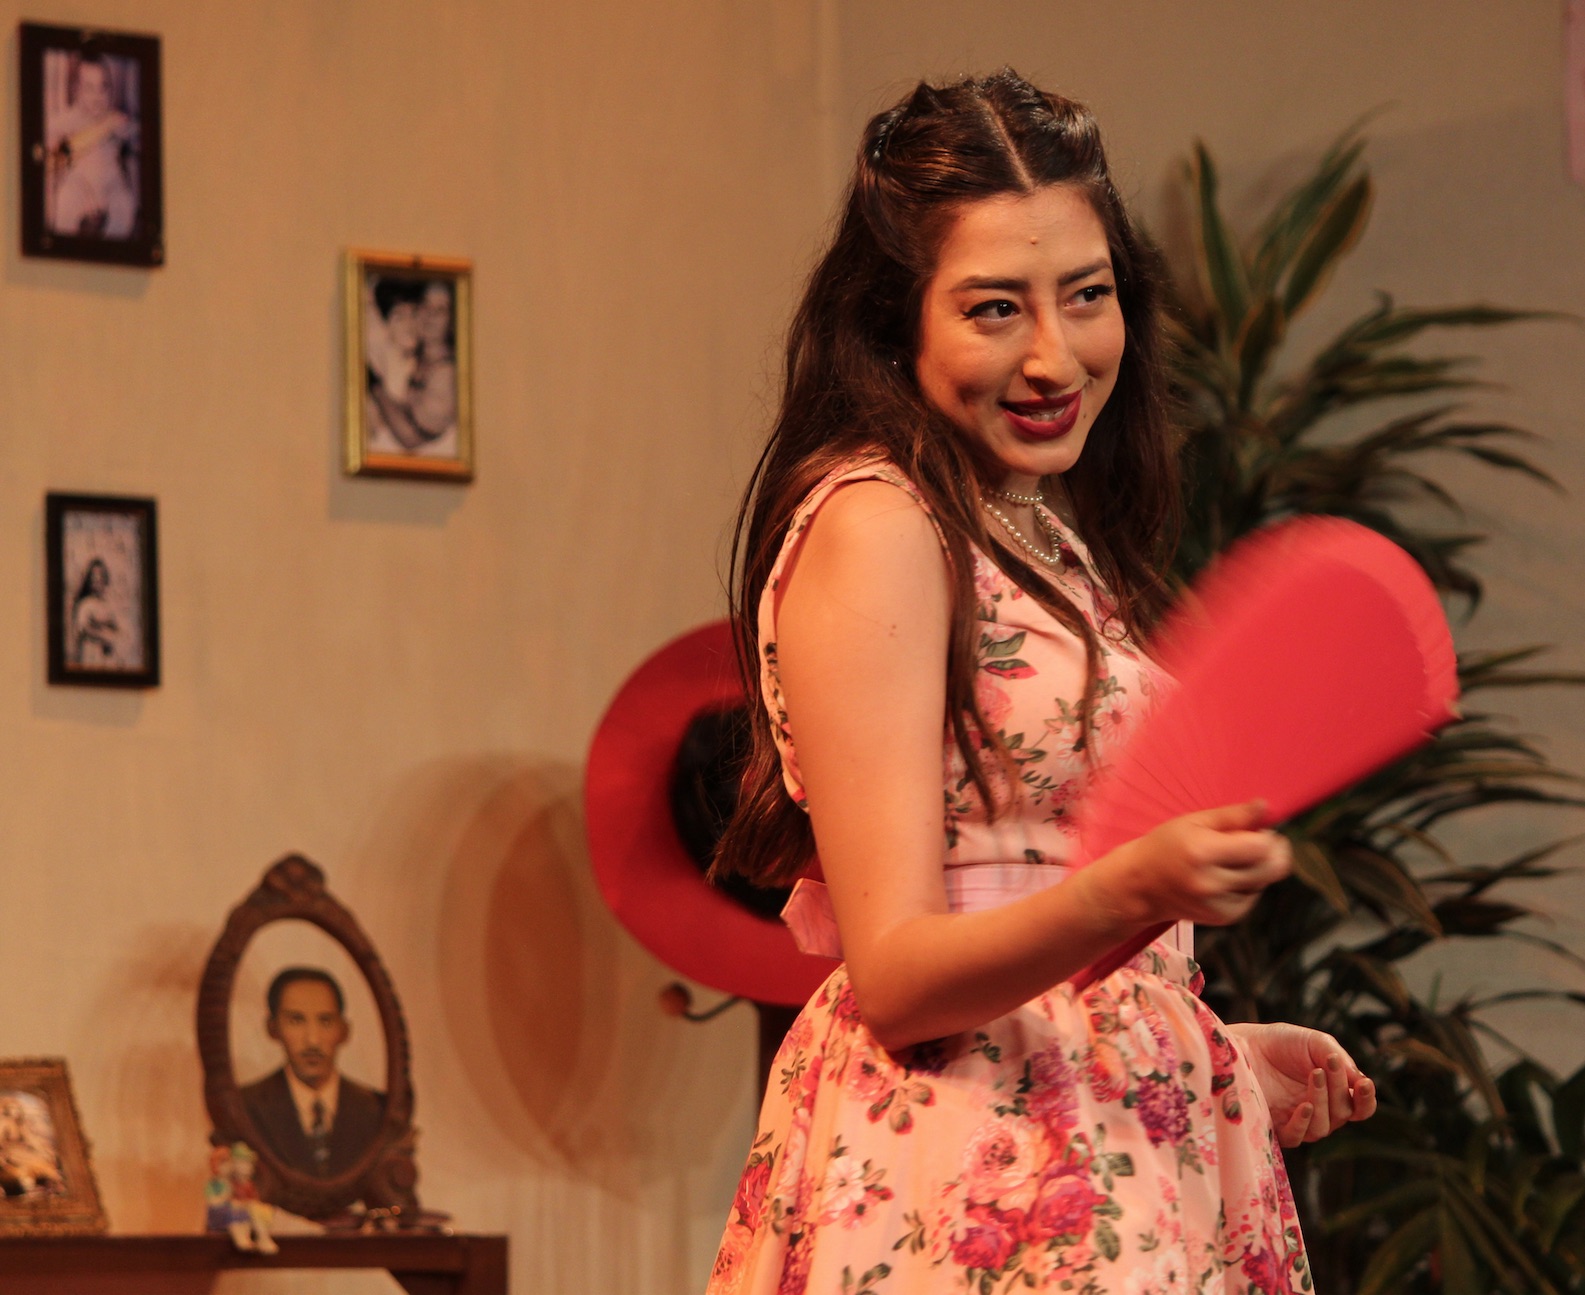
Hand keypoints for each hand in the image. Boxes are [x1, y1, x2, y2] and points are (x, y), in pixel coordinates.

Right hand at [1100, 800, 1292, 929]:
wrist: (1140, 885)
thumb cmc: (1165, 845)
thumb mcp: (1193, 821)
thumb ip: (1232, 815)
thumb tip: (1265, 807)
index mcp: (1202, 852)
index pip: (1261, 847)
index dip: (1268, 836)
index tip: (1259, 830)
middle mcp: (1212, 882)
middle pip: (1271, 868)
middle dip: (1272, 853)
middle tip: (1256, 842)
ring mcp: (1219, 904)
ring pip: (1264, 883)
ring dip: (1258, 870)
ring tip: (1231, 862)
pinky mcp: (1224, 917)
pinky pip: (1253, 897)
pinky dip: (1248, 886)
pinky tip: (1227, 878)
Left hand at [1228, 1022, 1376, 1146]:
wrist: (1244, 1043)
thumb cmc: (1281, 1042)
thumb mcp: (1315, 1043)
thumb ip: (1341, 1061)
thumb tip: (1361, 1082)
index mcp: (1334, 1092)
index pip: (1360, 1108)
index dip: (1367, 1100)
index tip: (1364, 1084)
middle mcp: (1320, 1110)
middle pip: (1344, 1113)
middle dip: (1339, 1088)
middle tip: (1327, 1064)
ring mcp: (1298, 1120)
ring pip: (1324, 1127)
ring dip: (1323, 1101)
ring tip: (1314, 1074)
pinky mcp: (1275, 1127)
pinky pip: (1296, 1137)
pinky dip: (1303, 1123)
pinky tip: (1304, 1105)